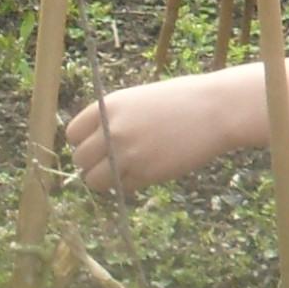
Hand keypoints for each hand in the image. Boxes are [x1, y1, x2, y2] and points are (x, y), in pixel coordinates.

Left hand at [66, 76, 243, 192]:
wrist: (216, 110)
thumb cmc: (182, 100)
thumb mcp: (140, 99)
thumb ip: (115, 119)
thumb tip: (96, 142)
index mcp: (108, 106)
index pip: (72, 133)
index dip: (82, 142)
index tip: (95, 146)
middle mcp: (112, 130)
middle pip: (80, 159)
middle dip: (92, 163)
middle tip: (111, 162)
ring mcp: (127, 154)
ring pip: (94, 180)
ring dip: (105, 179)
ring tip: (125, 171)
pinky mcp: (145, 174)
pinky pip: (122, 188)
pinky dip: (129, 185)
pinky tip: (146, 172)